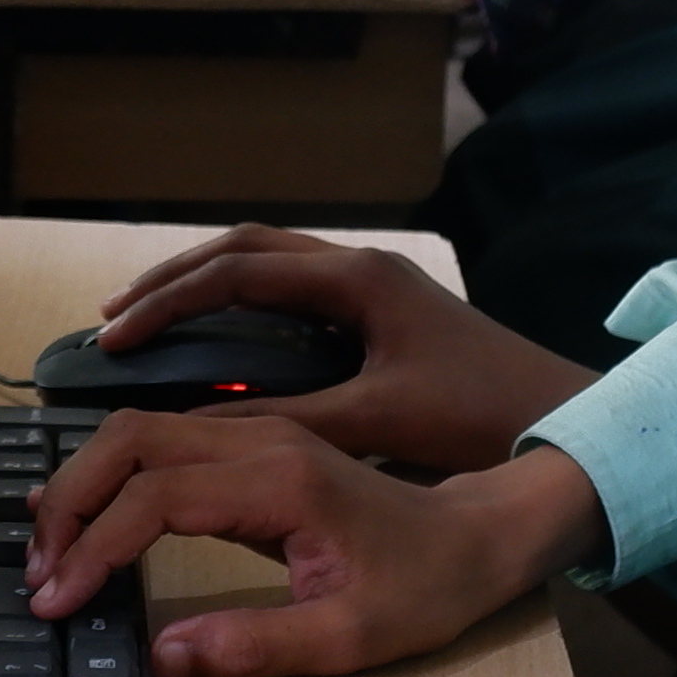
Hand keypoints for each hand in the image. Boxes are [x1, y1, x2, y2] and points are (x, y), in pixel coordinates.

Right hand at [21, 421, 609, 676]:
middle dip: (70, 500)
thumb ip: (256, 647)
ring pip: (143, 428)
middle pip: (133, 439)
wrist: (486, 533)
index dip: (95, 548)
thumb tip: (159, 658)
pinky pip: (168, 436)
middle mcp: (265, 438)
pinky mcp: (261, 440)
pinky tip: (87, 507)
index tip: (57, 602)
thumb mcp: (354, 638)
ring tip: (48, 547)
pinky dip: (115, 468)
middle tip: (37, 573)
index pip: (155, 497)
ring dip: (86, 480)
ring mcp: (262, 431)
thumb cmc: (429, 586)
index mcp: (284, 479)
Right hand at [89, 226, 597, 477]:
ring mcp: (372, 285)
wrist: (563, 417)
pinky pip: (292, 292)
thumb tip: (194, 427)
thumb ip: (284, 419)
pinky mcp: (381, 311)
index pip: (238, 271)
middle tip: (113, 322)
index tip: (115, 338)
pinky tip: (218, 346)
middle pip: (244, 249)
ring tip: (147, 324)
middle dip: (173, 280)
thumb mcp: (373, 422)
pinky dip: (243, 309)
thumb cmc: (478, 417)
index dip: (168, 302)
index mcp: (357, 279)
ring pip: (268, 263)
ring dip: (205, 287)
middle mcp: (360, 266)